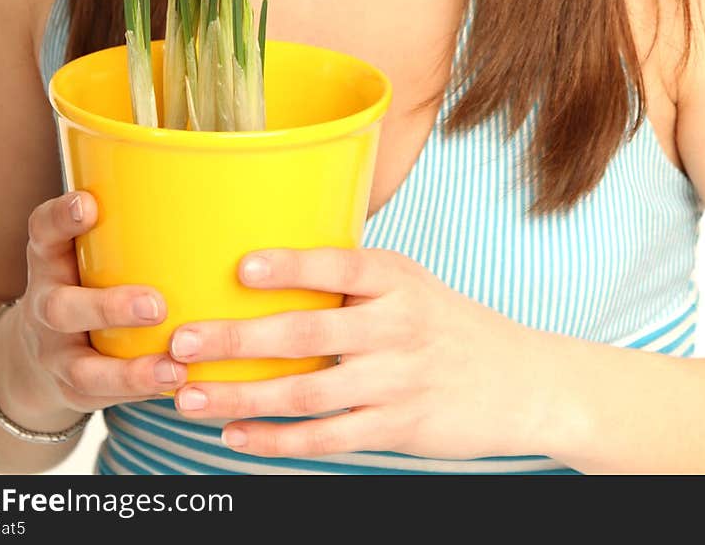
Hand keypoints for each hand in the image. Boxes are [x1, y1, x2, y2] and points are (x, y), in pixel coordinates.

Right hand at [9, 191, 188, 421]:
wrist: (37, 357)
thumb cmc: (88, 280)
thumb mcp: (90, 249)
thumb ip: (130, 224)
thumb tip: (215, 187)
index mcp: (50, 259)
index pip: (44, 230)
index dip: (62, 217)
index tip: (88, 204)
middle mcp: (46, 306)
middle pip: (62, 308)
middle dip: (108, 307)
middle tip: (155, 305)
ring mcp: (56, 355)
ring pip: (83, 368)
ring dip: (130, 371)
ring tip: (173, 367)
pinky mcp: (75, 392)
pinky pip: (106, 399)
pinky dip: (142, 392)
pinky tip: (179, 384)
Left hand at [166, 246, 545, 460]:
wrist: (524, 383)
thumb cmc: (448, 325)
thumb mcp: (411, 284)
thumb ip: (353, 277)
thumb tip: (266, 263)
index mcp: (396, 278)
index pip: (338, 265)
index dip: (291, 266)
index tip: (241, 267)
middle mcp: (396, 326)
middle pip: (306, 332)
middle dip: (236, 338)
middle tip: (181, 341)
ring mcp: (396, 380)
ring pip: (305, 393)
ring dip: (241, 397)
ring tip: (188, 398)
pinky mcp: (397, 428)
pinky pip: (326, 439)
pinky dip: (276, 441)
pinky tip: (236, 436)